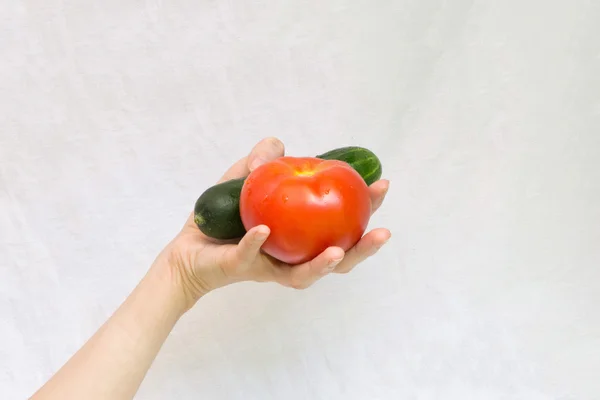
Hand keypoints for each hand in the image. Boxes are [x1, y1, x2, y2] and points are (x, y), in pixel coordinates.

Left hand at [162, 137, 390, 308]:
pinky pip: (250, 257)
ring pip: (304, 274)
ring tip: (338, 252)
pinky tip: (265, 231)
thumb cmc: (221, 219)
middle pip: (337, 259)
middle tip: (382, 232)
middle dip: (363, 248)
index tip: (381, 186)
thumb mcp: (243, 179)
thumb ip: (263, 160)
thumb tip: (281, 149)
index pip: (340, 225)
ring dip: (324, 265)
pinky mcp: (240, 268)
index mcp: (302, 236)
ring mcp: (269, 267)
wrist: (187, 251)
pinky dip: (256, 244)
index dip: (364, 209)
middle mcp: (293, 257)